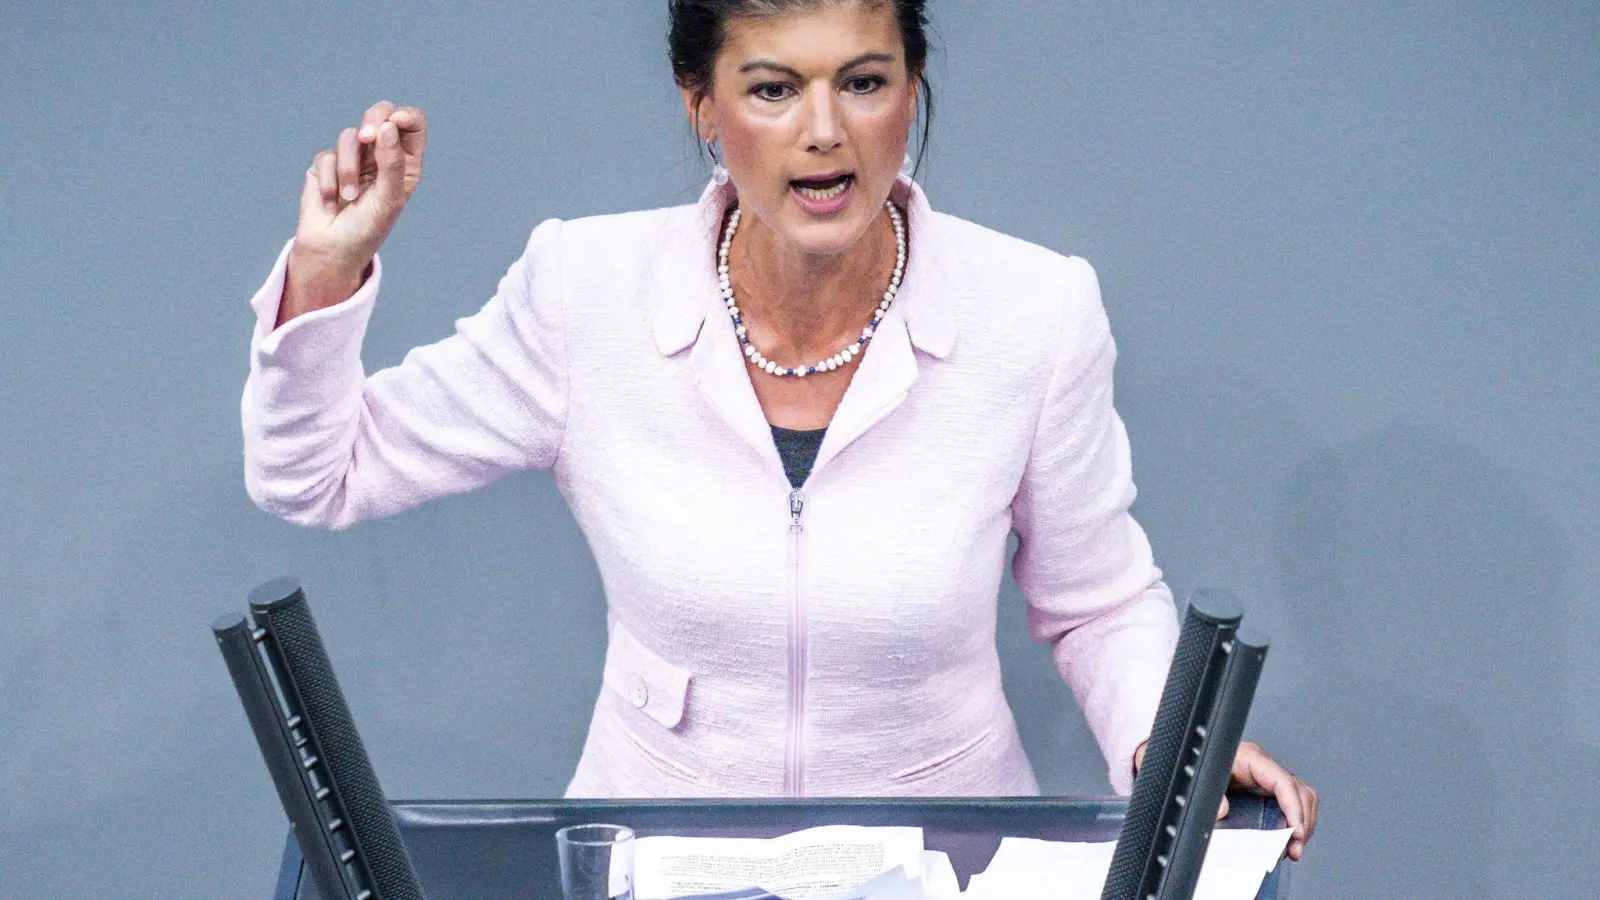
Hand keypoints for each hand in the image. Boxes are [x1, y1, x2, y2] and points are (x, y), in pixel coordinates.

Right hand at [280, 102, 427, 323]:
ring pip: (350, 136)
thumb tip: (387, 127)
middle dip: (373, 121)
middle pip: (381, 115)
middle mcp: (381, 155)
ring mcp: (353, 158)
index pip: (412, 126)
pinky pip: (326, 157)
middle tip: (367, 137)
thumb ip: (391, 162)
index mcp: (405, 163)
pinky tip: (332, 202)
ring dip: (348, 168)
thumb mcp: (389, 199)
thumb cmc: (369, 229)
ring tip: (350, 197)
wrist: (333, 250)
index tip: (394, 122)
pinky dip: (329, 180)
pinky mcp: (326, 165)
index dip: (405, 117)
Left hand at [1132, 739, 1318, 860]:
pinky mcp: (1261, 789)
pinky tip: (1287, 839)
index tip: (1295, 830)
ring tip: (1293, 848)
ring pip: (1298, 797)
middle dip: (1302, 820)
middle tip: (1294, 848)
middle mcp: (1260, 766)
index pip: (1281, 780)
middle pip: (1297, 790)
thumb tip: (1221, 811)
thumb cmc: (1183, 761)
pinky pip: (1288, 803)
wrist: (1176, 757)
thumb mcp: (1189, 774)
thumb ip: (1205, 792)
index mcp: (1247, 758)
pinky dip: (1293, 821)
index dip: (1293, 806)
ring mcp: (1263, 777)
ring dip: (1302, 823)